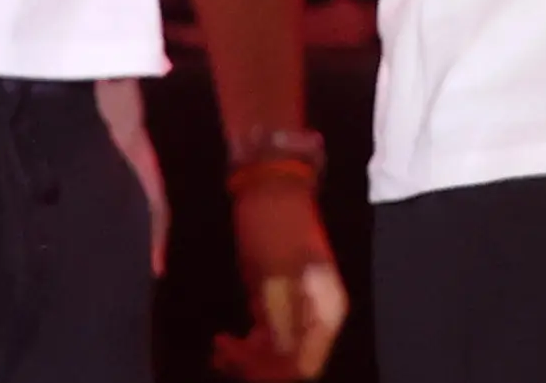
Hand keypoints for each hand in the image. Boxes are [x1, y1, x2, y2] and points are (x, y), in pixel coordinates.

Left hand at [216, 172, 348, 377]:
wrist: (270, 180)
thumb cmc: (273, 222)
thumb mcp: (273, 272)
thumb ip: (281, 318)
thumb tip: (284, 361)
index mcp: (327, 310)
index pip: (306, 363)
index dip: (272, 371)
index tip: (237, 362)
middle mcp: (320, 316)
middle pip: (292, 361)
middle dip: (257, 365)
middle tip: (219, 353)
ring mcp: (301, 307)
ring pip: (279, 352)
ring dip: (249, 357)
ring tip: (218, 348)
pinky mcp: (282, 298)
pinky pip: (270, 334)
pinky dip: (249, 342)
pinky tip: (227, 340)